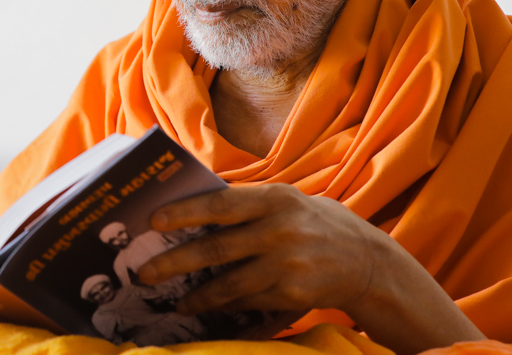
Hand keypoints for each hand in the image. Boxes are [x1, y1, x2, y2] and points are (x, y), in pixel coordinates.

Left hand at [137, 184, 482, 354]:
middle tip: (143, 274)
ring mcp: (288, 265)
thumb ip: (245, 204)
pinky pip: (248, 305)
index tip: (153, 220)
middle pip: (216, 248)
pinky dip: (225, 310)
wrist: (367, 261)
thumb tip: (189, 207)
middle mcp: (281, 230)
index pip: (221, 203)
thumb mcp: (285, 201)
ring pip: (228, 285)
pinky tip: (207, 313)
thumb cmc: (313, 223)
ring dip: (196, 297)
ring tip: (175, 303)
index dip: (185, 211)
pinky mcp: (293, 295)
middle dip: (174, 263)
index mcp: (275, 199)